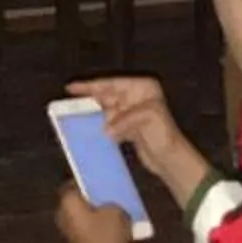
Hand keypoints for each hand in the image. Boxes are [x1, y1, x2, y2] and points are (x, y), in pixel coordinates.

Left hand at [55, 187, 140, 242]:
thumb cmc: (107, 236)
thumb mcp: (117, 211)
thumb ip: (113, 202)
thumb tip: (110, 207)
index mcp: (67, 203)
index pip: (73, 183)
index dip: (88, 179)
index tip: (101, 179)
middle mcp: (64, 218)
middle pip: (83, 203)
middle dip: (99, 202)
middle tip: (116, 198)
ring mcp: (71, 235)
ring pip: (91, 222)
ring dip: (107, 221)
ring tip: (128, 222)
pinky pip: (97, 238)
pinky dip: (111, 239)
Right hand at [69, 75, 195, 178]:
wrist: (170, 158)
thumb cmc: (164, 133)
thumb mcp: (147, 118)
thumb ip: (124, 120)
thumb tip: (106, 129)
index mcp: (142, 87)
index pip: (112, 83)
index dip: (92, 85)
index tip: (72, 88)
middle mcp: (137, 96)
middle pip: (107, 96)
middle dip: (90, 101)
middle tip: (71, 104)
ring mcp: (132, 112)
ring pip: (107, 110)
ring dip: (94, 115)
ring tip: (76, 117)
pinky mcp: (129, 127)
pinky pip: (110, 123)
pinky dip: (101, 126)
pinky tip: (90, 130)